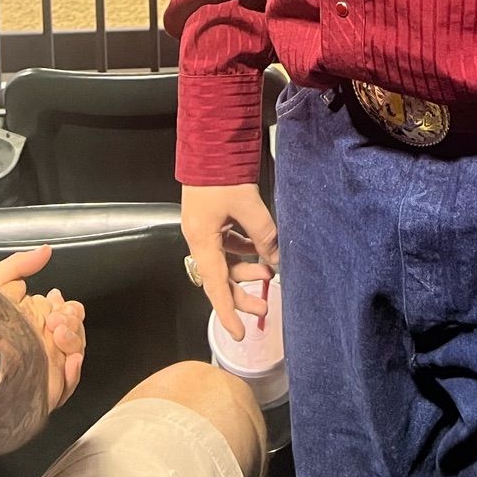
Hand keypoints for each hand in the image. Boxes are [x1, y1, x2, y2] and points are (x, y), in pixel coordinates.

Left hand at [0, 244, 85, 410]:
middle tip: (56, 317)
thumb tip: (46, 250)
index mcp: (32, 321)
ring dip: (74, 340)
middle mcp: (40, 344)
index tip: (56, 299)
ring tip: (58, 332)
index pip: (66, 315)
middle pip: (75, 333)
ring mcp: (42, 367)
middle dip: (73, 321)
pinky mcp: (40, 390)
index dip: (69, 307)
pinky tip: (70, 360)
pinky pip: (68, 385)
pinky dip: (74, 372)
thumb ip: (19, 265)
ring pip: (75, 354)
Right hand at [181, 183, 277, 339]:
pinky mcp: (212, 218)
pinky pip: (227, 244)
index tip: (239, 334)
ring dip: (245, 269)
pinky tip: (260, 249)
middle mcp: (199, 239)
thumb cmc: (222, 174)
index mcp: (202, 240)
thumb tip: (277, 259)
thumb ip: (263, 233)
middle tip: (265, 306)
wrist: (209, 142)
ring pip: (224, 261)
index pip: (215, 286)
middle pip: (219, 278)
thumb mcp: (247, 205)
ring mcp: (205, 229)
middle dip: (241, 293)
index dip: (228, 312)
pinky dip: (243, 250)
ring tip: (269, 273)